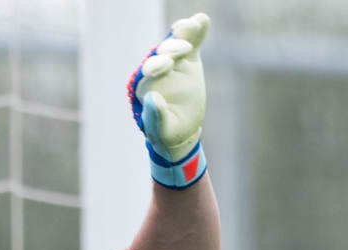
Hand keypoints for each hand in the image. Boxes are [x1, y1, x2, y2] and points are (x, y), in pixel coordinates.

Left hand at [129, 13, 209, 185]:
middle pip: (161, 53)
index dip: (156, 65)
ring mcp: (173, 62)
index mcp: (145, 85)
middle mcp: (156, 70)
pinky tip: (202, 19)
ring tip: (192, 24)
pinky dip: (197, 30)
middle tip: (182, 49)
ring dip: (183, 33)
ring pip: (175, 42)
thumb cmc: (166, 132)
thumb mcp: (161, 130)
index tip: (166, 66)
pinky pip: (193, 42)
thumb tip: (152, 98)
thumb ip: (155, 116)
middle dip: (170, 48)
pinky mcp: (189, 60)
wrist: (181, 129)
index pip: (148, 71)